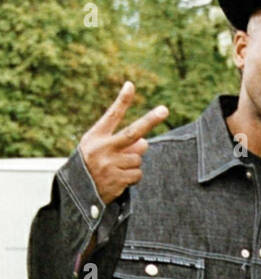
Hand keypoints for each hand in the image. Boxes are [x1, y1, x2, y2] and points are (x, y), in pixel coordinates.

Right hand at [79, 81, 168, 204]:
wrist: (78, 192)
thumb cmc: (92, 164)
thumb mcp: (98, 148)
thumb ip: (121, 143)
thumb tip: (144, 143)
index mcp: (96, 136)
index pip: (112, 115)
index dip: (122, 101)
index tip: (131, 85)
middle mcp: (103, 148)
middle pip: (132, 133)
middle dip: (150, 120)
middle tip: (164, 110)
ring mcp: (110, 165)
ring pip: (138, 158)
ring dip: (133, 163)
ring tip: (119, 168)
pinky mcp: (117, 180)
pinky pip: (137, 174)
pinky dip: (133, 177)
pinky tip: (121, 178)